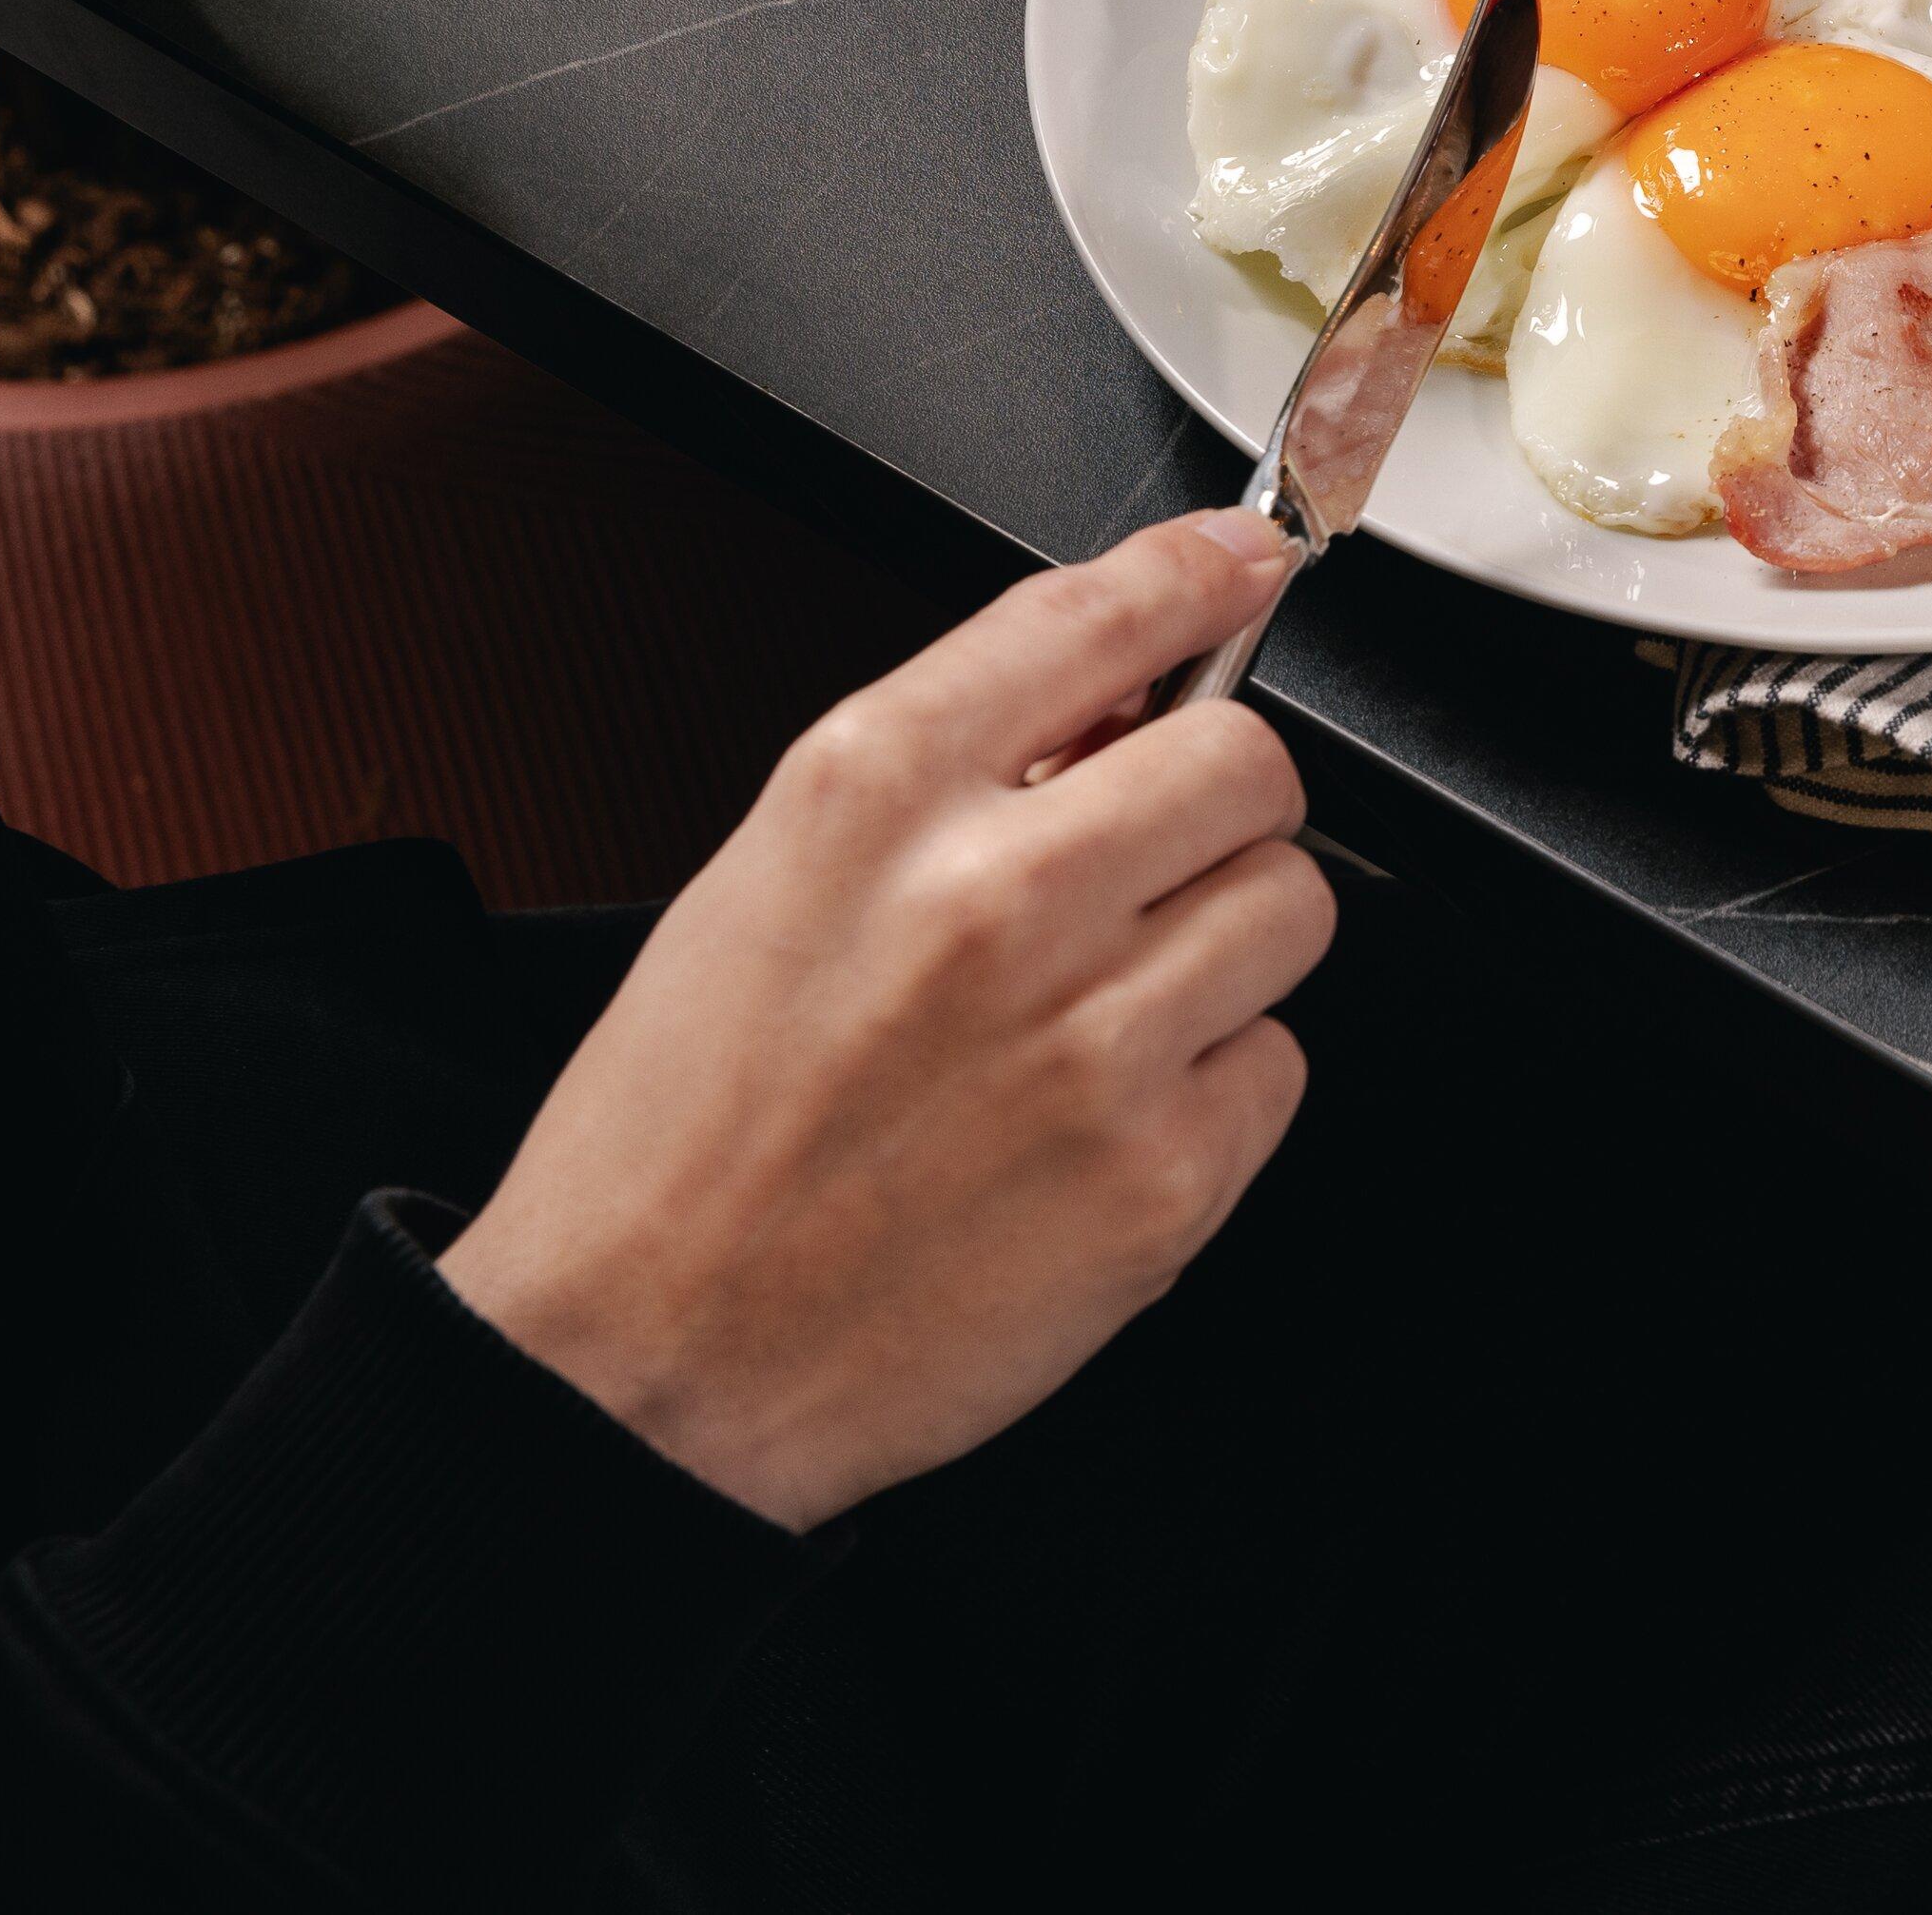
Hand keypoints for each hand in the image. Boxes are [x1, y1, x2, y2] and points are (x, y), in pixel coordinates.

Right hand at [436, 513, 1330, 1530]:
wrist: (639, 1369)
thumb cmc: (680, 1138)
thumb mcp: (768, 880)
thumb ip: (945, 771)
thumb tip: (1120, 704)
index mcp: (872, 795)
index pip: (1098, 615)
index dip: (1201, 573)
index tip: (1244, 561)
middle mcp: (995, 896)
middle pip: (1246, 761)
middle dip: (1214, 804)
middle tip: (1149, 868)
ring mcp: (1091, 1041)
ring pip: (1292, 906)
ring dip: (1224, 944)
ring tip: (1105, 1011)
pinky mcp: (1161, 1178)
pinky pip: (1277, 1063)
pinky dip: (1214, 1087)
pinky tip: (1100, 1123)